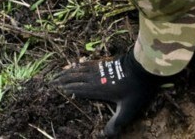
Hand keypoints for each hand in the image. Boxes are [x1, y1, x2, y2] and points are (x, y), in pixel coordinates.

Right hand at [55, 51, 170, 136]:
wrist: (143, 67)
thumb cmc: (136, 90)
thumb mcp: (128, 110)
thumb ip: (117, 122)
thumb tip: (106, 135)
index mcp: (97, 90)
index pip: (77, 90)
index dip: (66, 89)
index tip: (54, 90)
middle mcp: (95, 78)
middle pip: (75, 78)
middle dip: (62, 80)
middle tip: (51, 81)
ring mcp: (100, 69)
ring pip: (79, 69)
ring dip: (68, 71)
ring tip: (58, 73)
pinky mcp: (105, 63)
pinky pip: (87, 63)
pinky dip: (78, 64)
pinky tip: (75, 64)